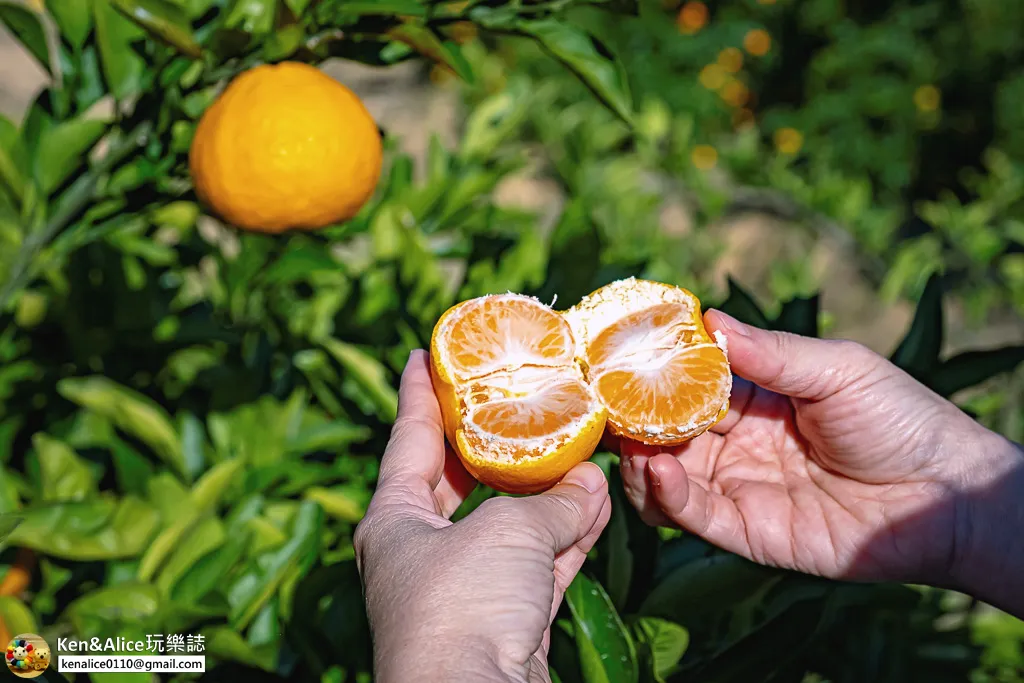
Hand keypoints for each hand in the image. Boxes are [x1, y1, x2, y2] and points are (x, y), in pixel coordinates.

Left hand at [355, 351, 611, 682]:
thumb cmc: (463, 607)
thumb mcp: (506, 534)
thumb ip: (552, 502)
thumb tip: (591, 483)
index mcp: (395, 520)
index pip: (407, 438)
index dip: (419, 393)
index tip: (424, 352)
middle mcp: (425, 552)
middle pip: (463, 480)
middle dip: (495, 440)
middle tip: (517, 393)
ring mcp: (467, 589)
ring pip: (512, 524)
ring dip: (550, 491)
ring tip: (580, 443)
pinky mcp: (507, 621)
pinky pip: (542, 563)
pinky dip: (571, 536)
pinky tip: (601, 503)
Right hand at [618, 310, 1023, 611]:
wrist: (947, 496)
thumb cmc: (901, 419)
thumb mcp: (838, 369)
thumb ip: (772, 352)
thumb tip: (709, 320)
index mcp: (755, 399)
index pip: (686, 384)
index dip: (650, 373)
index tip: (611, 358)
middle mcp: (736, 443)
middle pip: (664, 431)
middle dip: (629, 419)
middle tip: (600, 406)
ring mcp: (738, 488)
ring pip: (664, 477)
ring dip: (637, 460)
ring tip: (629, 443)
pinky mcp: (746, 532)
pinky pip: (693, 515)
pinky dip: (666, 495)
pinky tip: (659, 470)